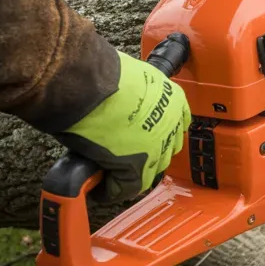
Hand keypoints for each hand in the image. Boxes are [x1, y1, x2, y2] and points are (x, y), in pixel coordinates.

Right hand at [54, 50, 189, 201]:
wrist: (87, 84)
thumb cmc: (100, 74)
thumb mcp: (132, 78)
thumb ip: (136, 94)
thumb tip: (123, 103)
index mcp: (173, 98)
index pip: (176, 123)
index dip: (159, 132)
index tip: (146, 136)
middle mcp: (171, 123)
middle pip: (165, 149)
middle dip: (148, 154)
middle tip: (126, 155)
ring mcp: (157, 147)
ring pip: (149, 171)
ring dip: (131, 174)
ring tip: (110, 174)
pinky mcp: (136, 166)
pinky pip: (126, 187)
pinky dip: (111, 191)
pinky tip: (98, 189)